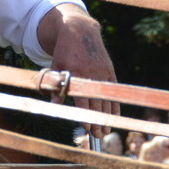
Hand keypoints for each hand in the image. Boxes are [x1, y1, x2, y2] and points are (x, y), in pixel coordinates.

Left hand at [41, 6, 118, 121]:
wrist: (80, 32)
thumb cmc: (64, 51)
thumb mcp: (56, 67)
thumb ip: (55, 86)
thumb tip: (54, 104)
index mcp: (77, 74)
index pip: (82, 100)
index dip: (85, 115)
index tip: (87, 128)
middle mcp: (92, 75)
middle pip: (96, 103)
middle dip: (98, 121)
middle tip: (98, 136)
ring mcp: (102, 73)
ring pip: (107, 99)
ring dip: (107, 116)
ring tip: (106, 131)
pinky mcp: (109, 71)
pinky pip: (113, 91)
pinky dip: (114, 104)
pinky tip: (114, 116)